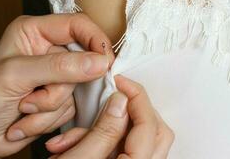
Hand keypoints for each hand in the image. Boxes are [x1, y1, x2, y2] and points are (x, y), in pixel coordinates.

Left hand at [0, 14, 114, 157]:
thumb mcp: (17, 76)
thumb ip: (59, 67)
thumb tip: (99, 62)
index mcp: (36, 32)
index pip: (78, 25)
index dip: (96, 40)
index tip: (105, 62)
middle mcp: (50, 51)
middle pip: (83, 61)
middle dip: (60, 87)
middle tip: (34, 95)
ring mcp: (57, 76)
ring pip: (78, 89)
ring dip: (50, 106)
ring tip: (24, 108)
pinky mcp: (61, 98)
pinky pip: (73, 107)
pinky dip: (51, 118)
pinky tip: (27, 118)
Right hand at [46, 76, 174, 158]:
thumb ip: (104, 131)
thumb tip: (121, 101)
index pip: (149, 125)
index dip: (137, 97)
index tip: (120, 81)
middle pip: (156, 131)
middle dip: (135, 108)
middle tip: (114, 94)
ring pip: (142, 138)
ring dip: (112, 127)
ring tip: (74, 136)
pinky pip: (126, 147)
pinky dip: (104, 139)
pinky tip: (74, 144)